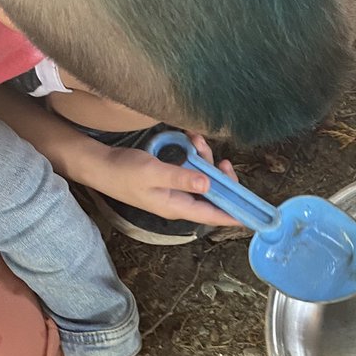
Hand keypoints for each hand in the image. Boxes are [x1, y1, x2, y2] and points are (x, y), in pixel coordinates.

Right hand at [92, 134, 240, 227]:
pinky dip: (193, 155)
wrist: (100, 165)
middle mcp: (180, 201)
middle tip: (224, 161)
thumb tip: (208, 185)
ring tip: (197, 140)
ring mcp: (175, 190)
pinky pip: (191, 169)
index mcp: (178, 207)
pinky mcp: (170, 178)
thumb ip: (181, 179)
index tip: (254, 216)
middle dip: (222, 177)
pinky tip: (189, 140)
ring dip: (205, 160)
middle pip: (213, 195)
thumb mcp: (154, 173)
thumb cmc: (124, 172)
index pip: (213, 216)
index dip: (234, 215)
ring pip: (203, 178)